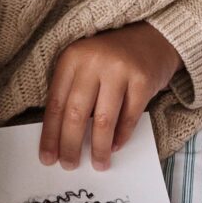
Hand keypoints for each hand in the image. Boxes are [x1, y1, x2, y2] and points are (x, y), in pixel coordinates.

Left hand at [39, 23, 182, 169]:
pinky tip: (116, 147)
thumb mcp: (85, 66)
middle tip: (70, 166)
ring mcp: (120, 70)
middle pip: (76, 113)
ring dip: (100, 147)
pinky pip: (129, 117)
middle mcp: (94, 61)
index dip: (51, 134)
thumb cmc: (112, 58)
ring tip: (98, 164)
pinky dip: (122, 136)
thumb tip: (62, 138)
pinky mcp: (143, 80)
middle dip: (71, 145)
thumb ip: (72, 93)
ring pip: (103, 120)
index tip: (47, 158)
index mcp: (72, 58)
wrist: (154, 37)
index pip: (56, 103)